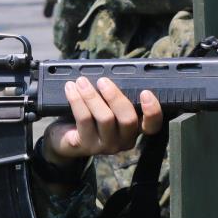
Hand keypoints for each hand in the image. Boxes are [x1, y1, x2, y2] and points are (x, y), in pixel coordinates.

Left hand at [42, 76, 162, 163]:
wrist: (64, 138)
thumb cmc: (91, 117)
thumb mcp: (108, 107)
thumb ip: (115, 96)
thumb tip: (114, 72)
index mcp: (135, 129)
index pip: (152, 126)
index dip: (152, 111)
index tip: (145, 92)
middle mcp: (124, 140)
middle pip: (128, 120)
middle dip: (115, 97)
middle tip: (102, 81)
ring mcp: (106, 145)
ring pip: (105, 118)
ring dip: (92, 96)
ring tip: (81, 82)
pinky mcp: (86, 145)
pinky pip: (84, 120)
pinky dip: (76, 101)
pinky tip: (70, 89)